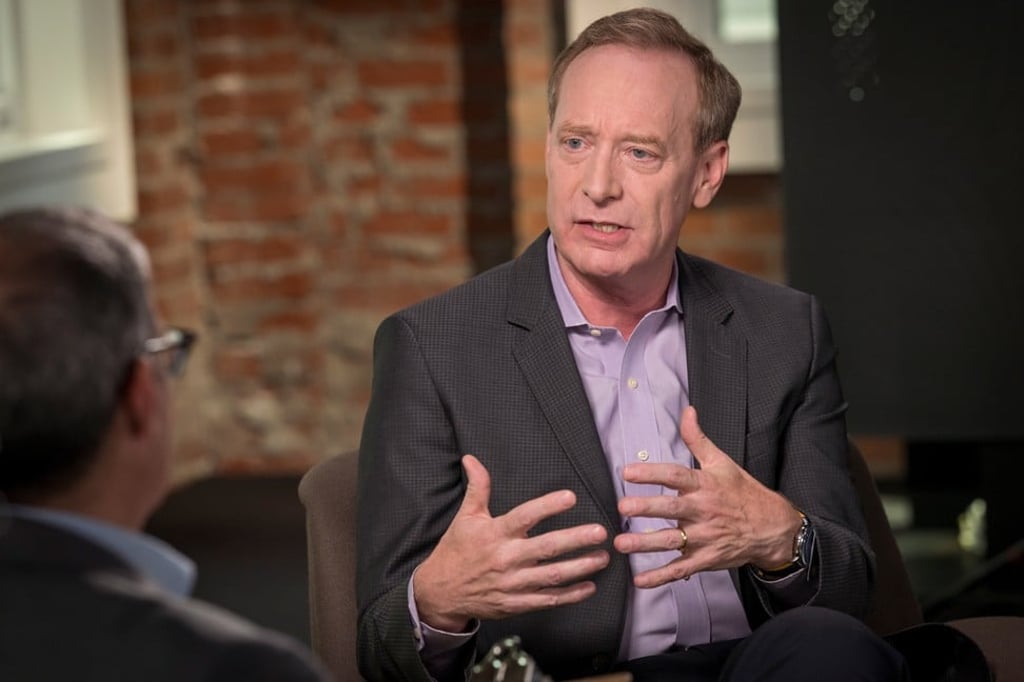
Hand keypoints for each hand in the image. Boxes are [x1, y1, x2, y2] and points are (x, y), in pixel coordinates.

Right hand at [413, 454, 609, 631]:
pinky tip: (589, 587)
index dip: (548, 506)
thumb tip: (472, 459)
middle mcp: (506, 558)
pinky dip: (570, 595)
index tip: (570, 496)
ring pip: (552, 576)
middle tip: (600, 532)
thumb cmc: (456, 550)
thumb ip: (477, 487)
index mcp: (495, 533)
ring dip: (580, 567)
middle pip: (546, 548)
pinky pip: (547, 600)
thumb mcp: (465, 516)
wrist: (440, 592)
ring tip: (602, 557)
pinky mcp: (515, 603)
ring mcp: (512, 583)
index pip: (525, 517)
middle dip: (575, 540)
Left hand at [613, 406, 802, 587]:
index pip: (676, 476)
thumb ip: (698, 439)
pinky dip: (661, 577)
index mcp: (705, 485)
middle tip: (623, 507)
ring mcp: (705, 537)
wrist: (773, 528)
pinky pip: (681, 569)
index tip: (628, 471)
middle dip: (647, 508)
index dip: (652, 473)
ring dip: (645, 543)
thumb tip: (687, 411)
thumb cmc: (743, 493)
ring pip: (672, 541)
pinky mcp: (706, 559)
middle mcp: (703, 511)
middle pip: (672, 508)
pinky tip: (640, 580)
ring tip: (622, 543)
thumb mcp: (722, 463)